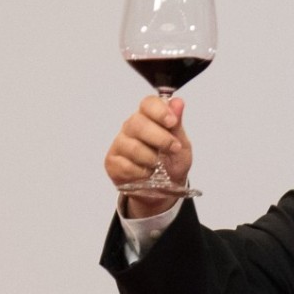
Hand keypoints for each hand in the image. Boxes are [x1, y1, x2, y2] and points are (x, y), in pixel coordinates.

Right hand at [104, 96, 193, 216]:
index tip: (172, 122)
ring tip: (157, 165)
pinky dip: (141, 172)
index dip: (159, 110)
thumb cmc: (171, 163)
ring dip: (151, 159)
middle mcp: (131, 127)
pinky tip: (146, 173)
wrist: (163, 191)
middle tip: (173, 148)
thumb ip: (178, 125)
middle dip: (160, 138)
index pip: (148, 104)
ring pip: (133, 147)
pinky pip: (126, 166)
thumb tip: (178, 102)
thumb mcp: (181, 145)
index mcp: (149, 118)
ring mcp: (119, 144)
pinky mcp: (111, 162)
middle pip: (138, 123)